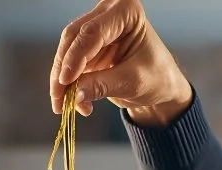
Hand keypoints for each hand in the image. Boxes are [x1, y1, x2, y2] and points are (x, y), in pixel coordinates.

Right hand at [50, 0, 192, 125]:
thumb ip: (103, 85)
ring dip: (61, 79)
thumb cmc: (157, 78)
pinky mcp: (89, 46)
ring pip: (67, 50)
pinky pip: (70, 62)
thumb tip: (75, 95)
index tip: (65, 81)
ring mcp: (96, 28)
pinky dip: (68, 83)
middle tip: (58, 98)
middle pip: (75, 38)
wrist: (163, 86)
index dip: (75, 57)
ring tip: (62, 105)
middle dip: (63, 70)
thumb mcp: (133, 82)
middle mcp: (108, 13)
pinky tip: (72, 102)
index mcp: (127, 11)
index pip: (93, 33)